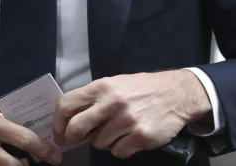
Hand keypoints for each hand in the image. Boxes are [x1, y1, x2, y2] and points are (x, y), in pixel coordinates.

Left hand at [52, 70, 210, 158]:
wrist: (177, 93)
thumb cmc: (144, 89)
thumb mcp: (116, 84)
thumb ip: (94, 98)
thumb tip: (71, 118)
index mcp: (102, 87)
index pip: (66, 104)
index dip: (58, 122)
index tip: (59, 132)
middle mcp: (112, 102)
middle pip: (76, 128)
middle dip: (73, 138)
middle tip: (78, 139)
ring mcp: (126, 120)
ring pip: (98, 143)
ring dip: (104, 141)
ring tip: (118, 130)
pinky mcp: (140, 136)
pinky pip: (118, 152)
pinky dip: (122, 148)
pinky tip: (130, 137)